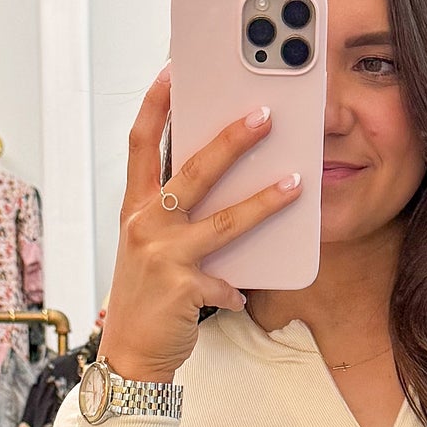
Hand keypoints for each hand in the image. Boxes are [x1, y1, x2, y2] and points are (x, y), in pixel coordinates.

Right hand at [99, 72, 303, 382]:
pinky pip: (225, 282)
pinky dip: (236, 289)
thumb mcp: (151, 246)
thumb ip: (177, 215)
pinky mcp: (181, 287)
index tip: (172, 71)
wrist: (130, 355)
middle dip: (231, 140)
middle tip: (265, 115)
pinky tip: (240, 297)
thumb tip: (223, 182)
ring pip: (222, 221)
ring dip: (263, 201)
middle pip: (192, 170)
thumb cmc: (147, 297)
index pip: (141, 143)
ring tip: (296, 182)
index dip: (155, 105)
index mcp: (135, 207)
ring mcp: (161, 255)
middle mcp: (144, 224)